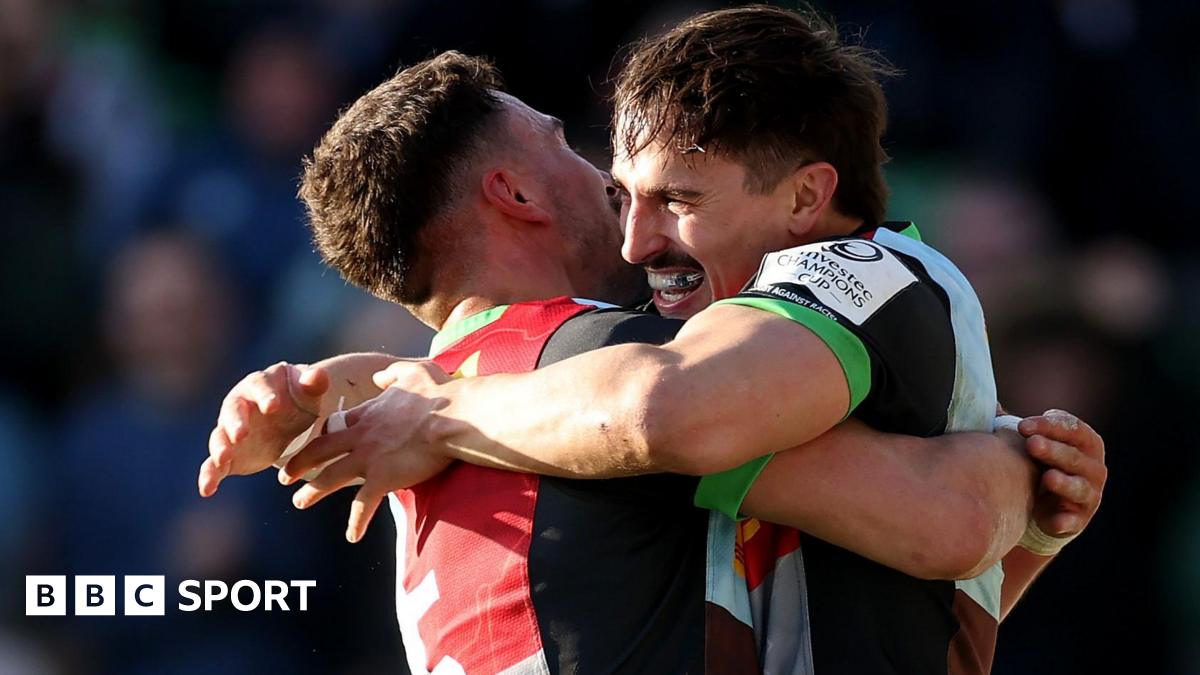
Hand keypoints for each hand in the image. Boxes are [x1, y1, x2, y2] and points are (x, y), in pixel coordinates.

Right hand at [199, 362, 329, 496]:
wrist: (290, 418)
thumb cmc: (299, 398)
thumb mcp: (310, 390)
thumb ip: (314, 383)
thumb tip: (318, 375)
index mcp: (259, 384)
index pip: (259, 386)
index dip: (265, 396)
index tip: (273, 407)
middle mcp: (239, 405)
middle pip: (232, 411)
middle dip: (235, 422)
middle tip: (241, 434)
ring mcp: (231, 430)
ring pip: (220, 437)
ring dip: (219, 448)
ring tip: (222, 459)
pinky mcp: (230, 453)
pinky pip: (214, 465)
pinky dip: (209, 476)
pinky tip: (206, 489)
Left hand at [281, 361, 453, 542]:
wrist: (452, 418)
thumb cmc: (439, 394)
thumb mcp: (413, 372)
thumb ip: (392, 374)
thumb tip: (380, 376)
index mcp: (369, 414)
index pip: (338, 425)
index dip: (325, 434)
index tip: (317, 442)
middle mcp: (361, 437)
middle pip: (321, 451)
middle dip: (301, 463)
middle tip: (286, 475)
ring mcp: (369, 458)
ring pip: (330, 477)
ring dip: (312, 491)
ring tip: (299, 502)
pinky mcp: (383, 478)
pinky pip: (364, 505)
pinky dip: (356, 522)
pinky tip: (351, 537)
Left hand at [1018, 409, 1106, 538]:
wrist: (1044, 504)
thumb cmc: (1037, 462)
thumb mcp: (1030, 441)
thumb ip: (1013, 423)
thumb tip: (990, 406)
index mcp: (1084, 441)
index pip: (1072, 428)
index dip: (1048, 426)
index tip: (1021, 426)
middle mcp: (1093, 466)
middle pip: (1074, 456)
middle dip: (1053, 450)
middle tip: (1032, 444)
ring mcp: (1089, 494)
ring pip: (1078, 487)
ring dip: (1064, 483)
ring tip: (1048, 477)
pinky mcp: (1079, 519)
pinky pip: (1073, 520)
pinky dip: (1064, 521)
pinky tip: (1054, 521)